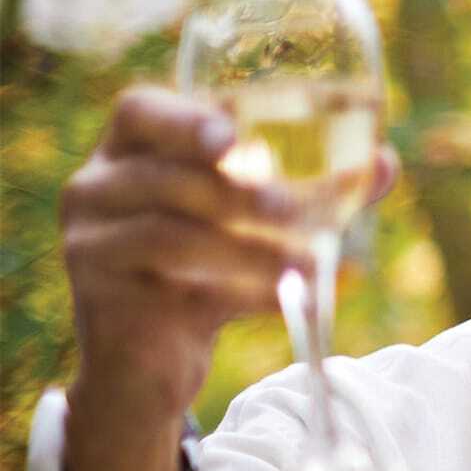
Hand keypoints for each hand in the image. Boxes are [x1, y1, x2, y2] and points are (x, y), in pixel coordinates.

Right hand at [56, 87, 394, 470]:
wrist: (154, 360)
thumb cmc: (211, 271)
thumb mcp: (260, 226)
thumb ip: (318, 191)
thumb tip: (383, 162)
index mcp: (129, 151)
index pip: (141, 110)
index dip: (186, 118)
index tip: (234, 136)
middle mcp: (95, 187)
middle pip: (165, 175)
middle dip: (244, 193)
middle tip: (303, 212)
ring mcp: (86, 241)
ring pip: (172, 232)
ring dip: (252, 248)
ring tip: (312, 264)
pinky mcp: (97, 294)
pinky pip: (172, 283)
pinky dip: (244, 288)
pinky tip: (289, 297)